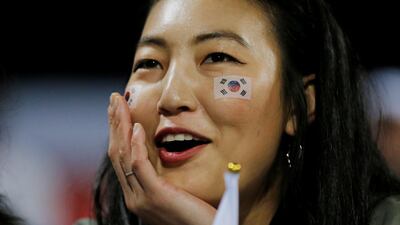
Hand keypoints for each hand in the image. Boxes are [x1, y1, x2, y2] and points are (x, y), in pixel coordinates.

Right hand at [107, 92, 215, 224]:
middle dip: (115, 123)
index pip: (122, 158)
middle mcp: (134, 196)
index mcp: (138, 194)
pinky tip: (137, 127)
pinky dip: (136, 145)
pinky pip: (139, 166)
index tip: (119, 111)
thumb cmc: (195, 217)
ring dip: (121, 126)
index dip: (118, 132)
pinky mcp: (155, 196)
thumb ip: (163, 180)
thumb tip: (163, 157)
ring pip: (123, 155)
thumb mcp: (174, 195)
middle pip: (117, 152)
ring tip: (120, 104)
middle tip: (114, 100)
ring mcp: (141, 198)